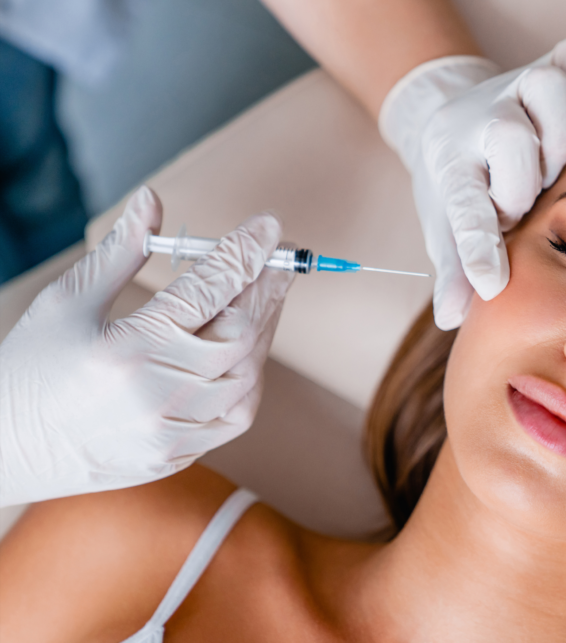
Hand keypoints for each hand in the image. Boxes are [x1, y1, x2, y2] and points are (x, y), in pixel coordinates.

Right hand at [0, 187, 293, 506]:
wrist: (4, 453)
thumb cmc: (30, 370)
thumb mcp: (65, 302)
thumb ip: (119, 252)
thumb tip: (152, 199)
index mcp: (128, 349)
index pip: (207, 289)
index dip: (243, 252)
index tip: (268, 225)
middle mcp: (157, 393)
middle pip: (240, 332)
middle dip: (266, 288)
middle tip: (280, 258)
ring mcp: (172, 431)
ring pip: (247, 375)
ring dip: (263, 330)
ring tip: (265, 295)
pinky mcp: (179, 455)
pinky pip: (237, 414)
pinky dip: (250, 376)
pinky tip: (247, 348)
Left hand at [379, 38, 565, 328]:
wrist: (455, 118)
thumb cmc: (463, 184)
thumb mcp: (447, 227)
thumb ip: (454, 271)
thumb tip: (450, 319)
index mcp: (451, 166)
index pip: (463, 209)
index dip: (478, 247)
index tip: (491, 283)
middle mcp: (482, 120)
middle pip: (511, 138)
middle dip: (524, 183)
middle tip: (524, 205)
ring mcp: (516, 87)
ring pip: (548, 90)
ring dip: (561, 135)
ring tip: (555, 165)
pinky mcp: (550, 64)